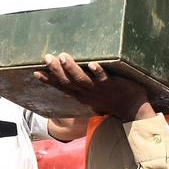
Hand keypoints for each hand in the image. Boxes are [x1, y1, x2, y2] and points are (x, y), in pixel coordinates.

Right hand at [34, 53, 153, 121]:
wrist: (132, 111)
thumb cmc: (112, 102)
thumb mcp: (93, 98)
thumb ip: (82, 89)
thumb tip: (70, 84)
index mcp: (81, 94)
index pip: (62, 86)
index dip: (48, 79)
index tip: (36, 71)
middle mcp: (87, 92)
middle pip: (68, 81)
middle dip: (56, 70)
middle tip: (47, 58)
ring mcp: (99, 89)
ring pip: (82, 79)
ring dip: (72, 68)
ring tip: (63, 57)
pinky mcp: (112, 84)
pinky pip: (104, 78)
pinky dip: (97, 72)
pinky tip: (92, 64)